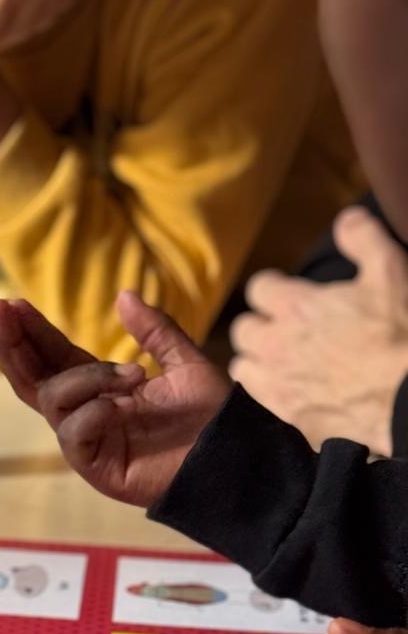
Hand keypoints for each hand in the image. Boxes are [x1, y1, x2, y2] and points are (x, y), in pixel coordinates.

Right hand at [0, 290, 230, 506]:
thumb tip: (124, 296)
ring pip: (53, 400)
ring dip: (85, 379)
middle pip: (32, 379)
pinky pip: (73, 432)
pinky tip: (121, 407)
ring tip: (133, 375)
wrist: (230, 458)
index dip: (32, 332)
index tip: (12, 303)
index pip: (53, 357)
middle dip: (14, 344)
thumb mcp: (185, 362)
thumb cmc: (209, 417)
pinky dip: (93, 412)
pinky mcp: (93, 465)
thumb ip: (155, 331)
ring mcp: (86, 440)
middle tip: (1, 312)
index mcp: (100, 388)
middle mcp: (84, 412)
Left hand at [230, 208, 407, 454]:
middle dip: (259, 323)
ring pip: (242, 366)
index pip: (259, 288)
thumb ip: (363, 239)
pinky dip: (269, 390)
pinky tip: (290, 387)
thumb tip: (346, 219)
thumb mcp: (390, 271)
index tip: (287, 291)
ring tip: (279, 357)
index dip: (273, 287)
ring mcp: (278, 383)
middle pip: (242, 329)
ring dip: (256, 358)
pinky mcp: (289, 415)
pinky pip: (259, 399)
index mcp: (295, 307)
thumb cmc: (401, 332)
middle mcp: (276, 345)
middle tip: (283, 325)